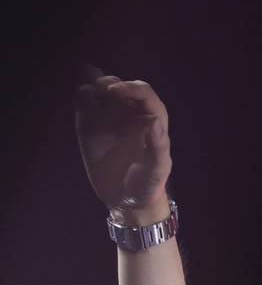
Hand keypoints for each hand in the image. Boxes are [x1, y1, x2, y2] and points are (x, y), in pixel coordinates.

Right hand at [75, 72, 171, 223]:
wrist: (127, 201)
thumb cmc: (148, 184)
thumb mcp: (157, 169)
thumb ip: (158, 146)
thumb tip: (154, 121)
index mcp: (151, 118)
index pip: (142, 92)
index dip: (129, 88)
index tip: (115, 92)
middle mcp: (129, 113)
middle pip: (118, 86)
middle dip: (109, 84)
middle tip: (101, 92)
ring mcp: (109, 118)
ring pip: (99, 92)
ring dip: (93, 87)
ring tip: (89, 94)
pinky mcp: (90, 127)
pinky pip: (84, 106)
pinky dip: (81, 100)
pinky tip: (81, 105)